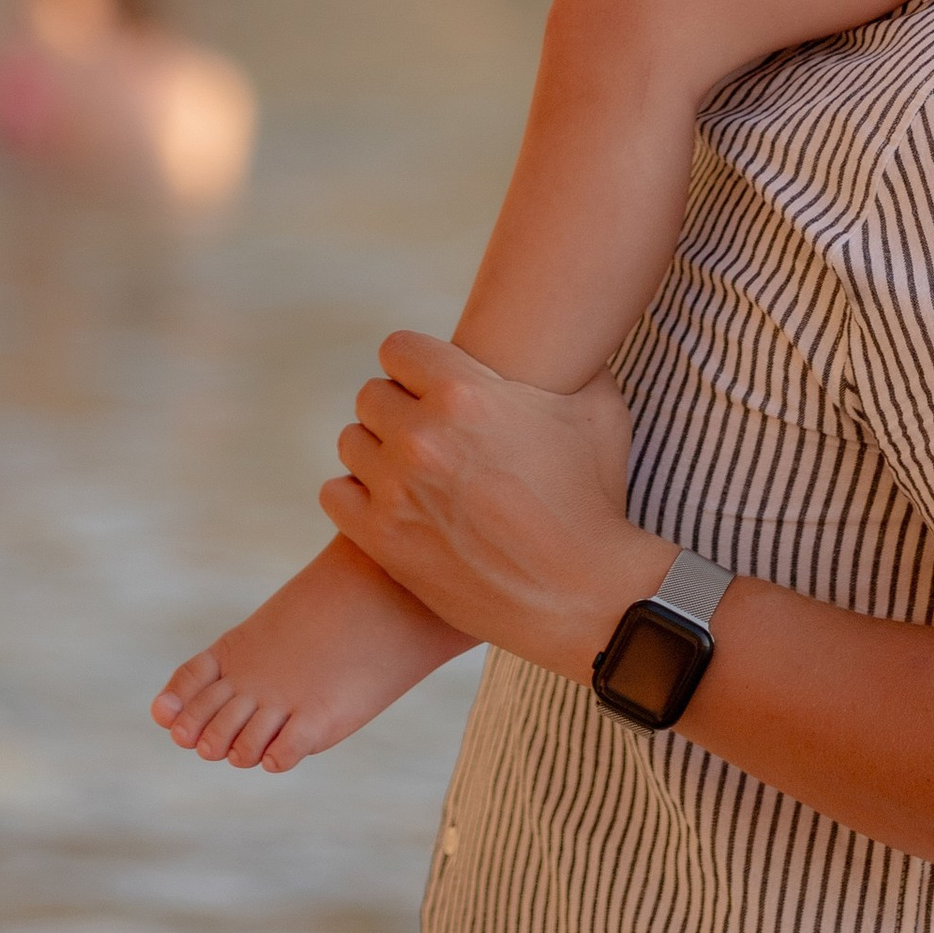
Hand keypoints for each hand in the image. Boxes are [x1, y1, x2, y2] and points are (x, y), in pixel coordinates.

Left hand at [319, 332, 666, 682]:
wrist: (586, 595)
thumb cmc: (596, 499)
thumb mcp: (598, 410)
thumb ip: (572, 361)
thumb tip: (571, 336)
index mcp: (464, 392)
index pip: (396, 349)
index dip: (416, 366)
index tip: (431, 385)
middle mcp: (421, 435)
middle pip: (371, 396)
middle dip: (399, 409)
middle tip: (429, 433)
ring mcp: (397, 489)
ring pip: (351, 442)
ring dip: (378, 451)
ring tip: (412, 470)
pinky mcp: (382, 540)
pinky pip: (335, 494)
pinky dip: (357, 496)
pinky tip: (392, 503)